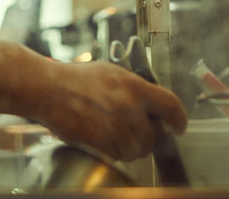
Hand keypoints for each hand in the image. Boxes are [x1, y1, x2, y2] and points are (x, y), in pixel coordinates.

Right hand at [35, 60, 187, 161]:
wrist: (49, 88)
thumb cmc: (77, 78)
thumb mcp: (111, 73)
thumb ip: (134, 88)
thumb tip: (152, 104)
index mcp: (134, 86)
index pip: (171, 106)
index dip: (180, 120)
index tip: (179, 127)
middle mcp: (128, 106)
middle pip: (152, 137)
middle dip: (147, 139)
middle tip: (137, 134)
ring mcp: (113, 124)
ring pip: (135, 150)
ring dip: (129, 148)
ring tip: (116, 136)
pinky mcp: (99, 139)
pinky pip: (117, 155)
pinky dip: (114, 152)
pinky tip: (104, 139)